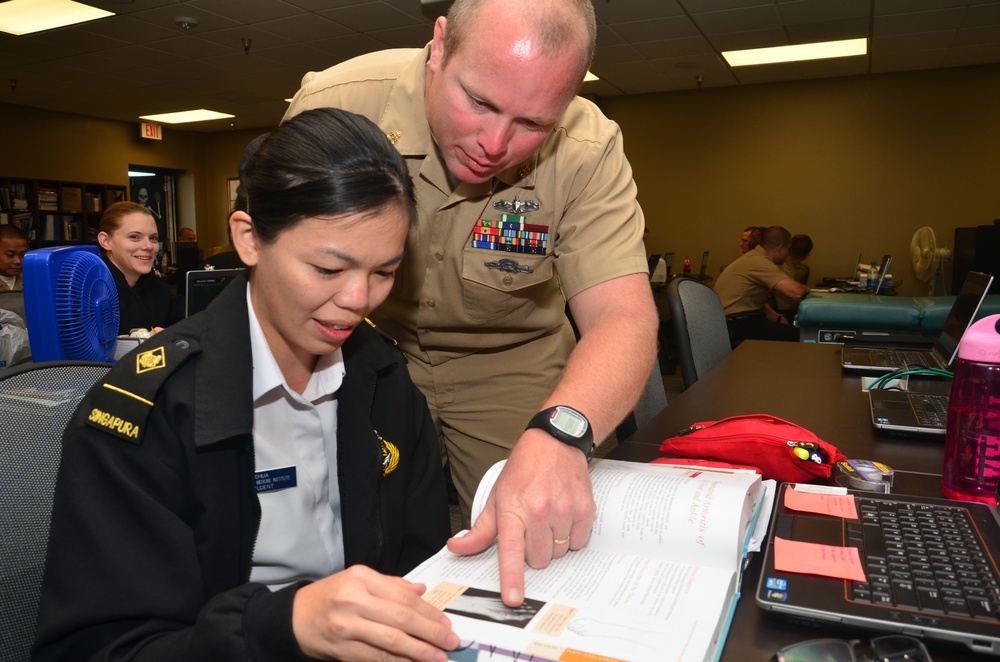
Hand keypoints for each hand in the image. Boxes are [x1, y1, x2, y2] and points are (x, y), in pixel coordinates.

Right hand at [292, 565, 458, 660]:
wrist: (294, 618)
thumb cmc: (330, 596)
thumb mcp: (357, 580)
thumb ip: (391, 585)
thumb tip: (422, 590)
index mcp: (361, 578)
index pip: (404, 596)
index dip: (429, 612)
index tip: (446, 623)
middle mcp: (354, 600)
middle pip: (401, 619)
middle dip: (430, 633)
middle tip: (451, 642)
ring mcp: (346, 627)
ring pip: (391, 641)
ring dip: (419, 652)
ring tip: (438, 658)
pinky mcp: (342, 650)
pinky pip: (376, 658)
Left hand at [446, 429, 595, 606]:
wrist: (555, 442)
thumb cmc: (523, 470)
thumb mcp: (497, 497)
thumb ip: (480, 529)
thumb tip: (457, 547)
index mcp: (513, 509)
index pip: (511, 550)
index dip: (512, 577)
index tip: (512, 598)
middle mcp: (540, 510)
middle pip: (538, 560)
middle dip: (533, 552)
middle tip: (531, 528)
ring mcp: (564, 510)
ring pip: (558, 553)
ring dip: (553, 544)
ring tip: (548, 518)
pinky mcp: (585, 509)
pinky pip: (578, 543)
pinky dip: (571, 536)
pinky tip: (564, 516)